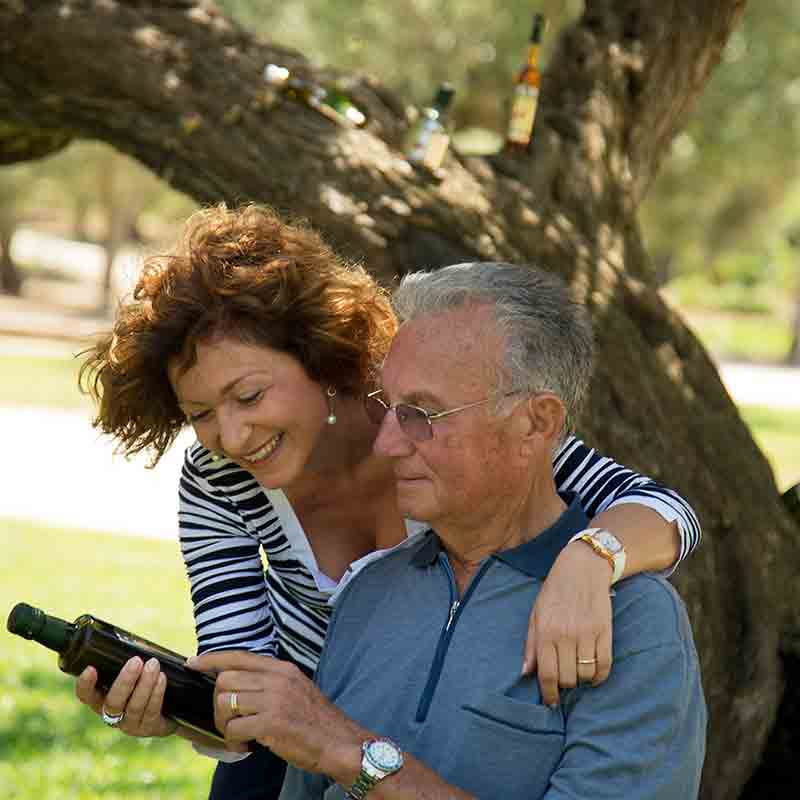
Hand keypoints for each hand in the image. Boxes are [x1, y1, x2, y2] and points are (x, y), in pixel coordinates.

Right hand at [75, 656, 176, 736]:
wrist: (170, 708)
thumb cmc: (144, 682)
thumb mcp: (132, 671)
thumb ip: (127, 659)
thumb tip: (129, 637)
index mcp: (102, 700)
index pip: (86, 697)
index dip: (85, 685)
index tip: (90, 668)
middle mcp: (112, 716)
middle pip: (112, 703)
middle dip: (125, 681)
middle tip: (136, 660)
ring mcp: (131, 724)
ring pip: (134, 707)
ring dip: (145, 684)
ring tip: (154, 664)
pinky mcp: (150, 728)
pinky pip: (151, 712)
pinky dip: (157, 693)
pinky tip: (162, 679)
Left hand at [187, 651, 360, 773]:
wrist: (339, 742)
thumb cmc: (315, 719)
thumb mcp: (296, 688)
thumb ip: (271, 681)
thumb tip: (238, 682)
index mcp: (281, 668)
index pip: (238, 656)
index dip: (212, 659)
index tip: (194, 662)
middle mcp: (276, 679)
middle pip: (225, 680)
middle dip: (218, 703)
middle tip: (228, 720)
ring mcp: (274, 700)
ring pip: (225, 703)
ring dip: (224, 723)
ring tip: (236, 735)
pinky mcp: (271, 724)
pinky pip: (233, 728)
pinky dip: (233, 741)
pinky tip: (244, 746)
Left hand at [522, 541, 612, 704]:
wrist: (583, 568)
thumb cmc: (555, 591)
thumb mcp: (536, 613)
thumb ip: (531, 644)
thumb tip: (525, 672)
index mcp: (545, 631)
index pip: (546, 674)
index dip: (549, 693)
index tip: (551, 702)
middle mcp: (566, 635)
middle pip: (567, 678)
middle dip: (564, 685)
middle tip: (564, 681)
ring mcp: (587, 633)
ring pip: (585, 674)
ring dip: (581, 680)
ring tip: (577, 673)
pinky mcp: (605, 631)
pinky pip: (604, 665)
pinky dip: (599, 676)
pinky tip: (593, 674)